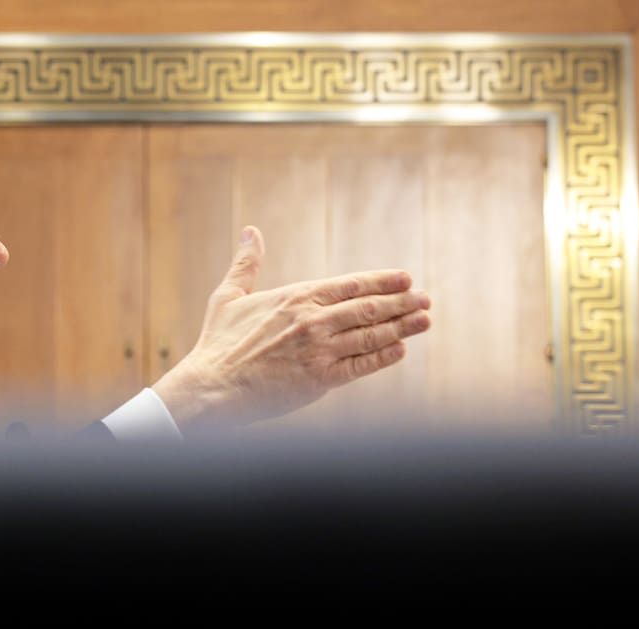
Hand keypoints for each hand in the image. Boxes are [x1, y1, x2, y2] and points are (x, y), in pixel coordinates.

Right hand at [152, 226, 430, 432]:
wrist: (212, 387)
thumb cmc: (217, 344)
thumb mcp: (228, 296)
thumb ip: (246, 264)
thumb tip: (250, 231)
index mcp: (296, 297)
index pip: (350, 285)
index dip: (381, 281)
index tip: (405, 278)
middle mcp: (313, 320)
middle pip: (368, 308)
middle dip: (401, 302)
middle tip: (426, 299)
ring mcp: (320, 350)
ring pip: (371, 335)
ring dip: (402, 327)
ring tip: (424, 321)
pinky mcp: (320, 379)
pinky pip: (361, 366)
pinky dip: (383, 357)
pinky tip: (399, 351)